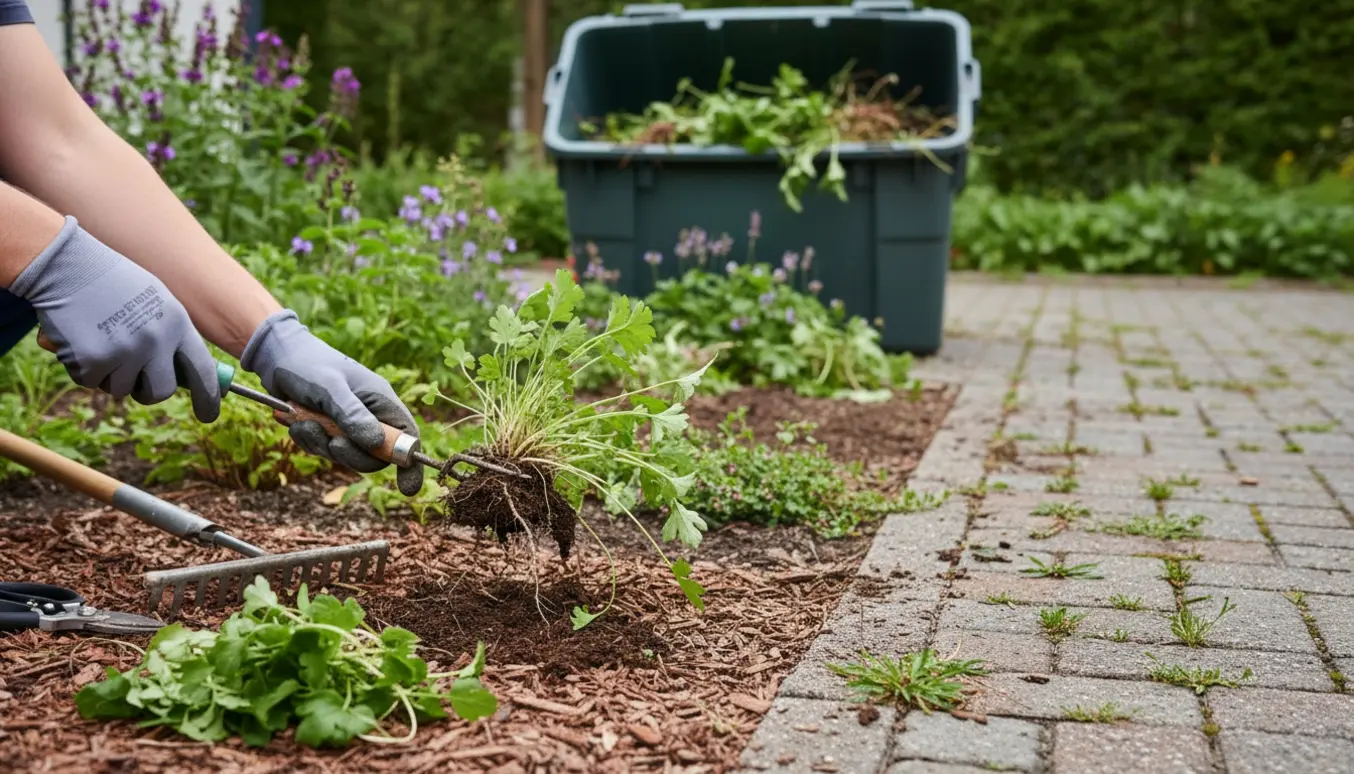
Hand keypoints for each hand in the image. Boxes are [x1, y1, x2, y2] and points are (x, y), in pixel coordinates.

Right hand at [9, 216, 219, 420]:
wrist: (65, 264)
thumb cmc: (110, 281)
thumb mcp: (154, 300)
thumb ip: (170, 334)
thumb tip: (184, 374)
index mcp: (177, 323)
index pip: (203, 370)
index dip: (208, 397)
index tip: (209, 415)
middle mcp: (156, 340)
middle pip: (161, 391)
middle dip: (147, 392)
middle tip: (134, 380)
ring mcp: (125, 352)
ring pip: (121, 389)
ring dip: (109, 374)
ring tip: (99, 339)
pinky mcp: (93, 361)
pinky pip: (90, 382)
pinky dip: (82, 367)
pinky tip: (79, 338)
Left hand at [241, 310, 422, 495]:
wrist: (276, 357)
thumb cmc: (308, 364)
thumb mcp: (330, 387)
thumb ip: (352, 415)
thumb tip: (376, 445)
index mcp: (380, 400)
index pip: (406, 436)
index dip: (410, 462)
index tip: (407, 488)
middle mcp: (369, 414)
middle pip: (375, 455)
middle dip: (351, 454)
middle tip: (332, 443)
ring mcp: (348, 423)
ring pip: (346, 454)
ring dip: (322, 444)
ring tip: (303, 422)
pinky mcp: (328, 428)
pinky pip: (324, 449)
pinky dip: (309, 441)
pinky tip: (295, 422)